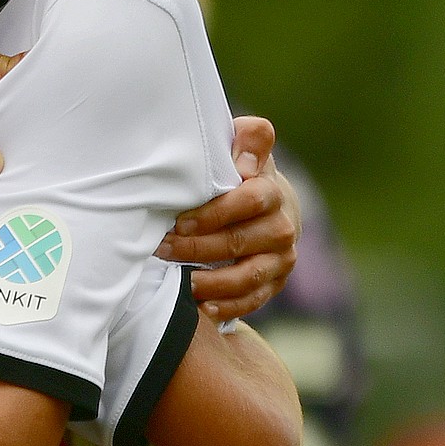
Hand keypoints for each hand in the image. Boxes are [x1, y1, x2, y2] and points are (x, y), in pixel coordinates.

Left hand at [162, 116, 299, 321]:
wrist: (268, 204)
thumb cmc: (240, 172)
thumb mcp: (243, 145)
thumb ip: (249, 139)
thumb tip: (244, 164)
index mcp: (272, 191)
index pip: (249, 200)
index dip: (213, 213)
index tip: (180, 221)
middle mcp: (282, 227)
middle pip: (240, 242)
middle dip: (198, 248)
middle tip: (162, 249)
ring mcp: (281, 258)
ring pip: (248, 276)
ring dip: (210, 282)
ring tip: (179, 282)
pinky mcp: (275, 282)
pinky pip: (252, 299)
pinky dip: (227, 306)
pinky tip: (200, 306)